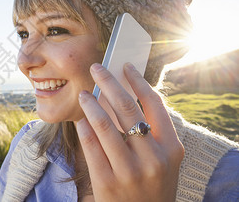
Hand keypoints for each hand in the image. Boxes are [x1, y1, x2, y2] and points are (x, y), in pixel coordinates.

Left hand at [75, 62, 183, 201]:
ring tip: (84, 93)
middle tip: (96, 68)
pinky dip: (84, 127)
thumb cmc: (152, 185)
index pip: (154, 103)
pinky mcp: (107, 182)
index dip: (138, 80)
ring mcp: (129, 171)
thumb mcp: (163, 160)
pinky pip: (91, 146)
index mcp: (170, 148)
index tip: (125, 66)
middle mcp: (153, 158)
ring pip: (105, 124)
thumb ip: (151, 132)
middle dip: (109, 82)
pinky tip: (80, 118)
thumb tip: (123, 94)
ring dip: (91, 103)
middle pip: (127, 107)